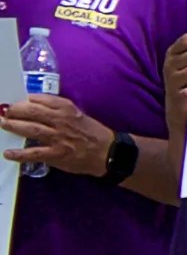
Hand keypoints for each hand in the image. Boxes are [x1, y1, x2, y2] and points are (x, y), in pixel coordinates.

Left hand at [1, 96, 119, 175]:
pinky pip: (34, 153)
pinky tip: (8, 153)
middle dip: (15, 111)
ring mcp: (58, 138)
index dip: (26, 99)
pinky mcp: (57, 154)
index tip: (16, 100)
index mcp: (67, 109)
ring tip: (2, 124)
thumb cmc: (92, 133)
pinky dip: (20, 154)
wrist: (109, 152)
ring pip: (31, 129)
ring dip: (13, 126)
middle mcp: (61, 121)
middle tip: (3, 111)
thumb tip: (33, 107)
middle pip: (32, 112)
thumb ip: (57, 111)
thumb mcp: (77, 115)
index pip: (41, 99)